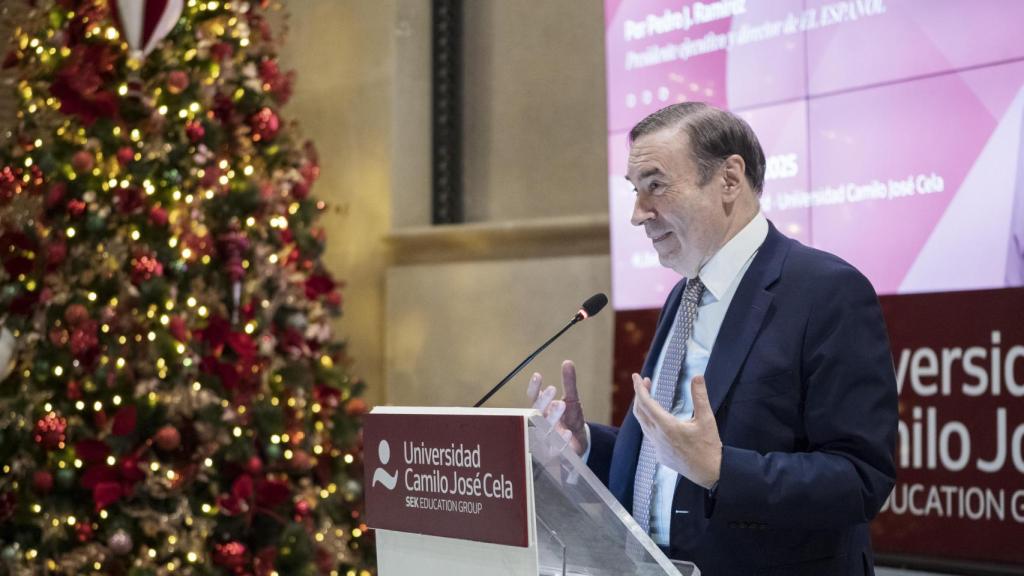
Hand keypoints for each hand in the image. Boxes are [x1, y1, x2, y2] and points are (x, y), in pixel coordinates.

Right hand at [527, 360, 588, 455]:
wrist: (579, 443)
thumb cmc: (571, 420)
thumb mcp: (573, 400)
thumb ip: (569, 383)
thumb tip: (567, 362)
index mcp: (542, 410)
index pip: (533, 398)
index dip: (534, 388)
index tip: (538, 375)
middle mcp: (540, 424)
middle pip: (536, 413)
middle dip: (543, 401)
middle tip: (552, 388)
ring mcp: (546, 440)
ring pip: (543, 429)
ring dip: (550, 417)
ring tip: (561, 404)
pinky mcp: (554, 454)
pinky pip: (554, 449)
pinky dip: (560, 441)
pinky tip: (567, 432)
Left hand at [632, 373, 721, 488]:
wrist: (710, 473)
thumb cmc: (709, 446)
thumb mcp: (707, 419)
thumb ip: (700, 396)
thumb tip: (697, 376)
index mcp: (667, 427)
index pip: (646, 403)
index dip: (639, 388)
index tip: (636, 376)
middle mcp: (658, 437)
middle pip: (640, 412)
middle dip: (640, 395)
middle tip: (645, 381)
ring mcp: (657, 447)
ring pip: (643, 424)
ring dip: (644, 408)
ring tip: (650, 396)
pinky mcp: (660, 455)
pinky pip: (649, 435)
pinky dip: (649, 422)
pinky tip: (658, 418)